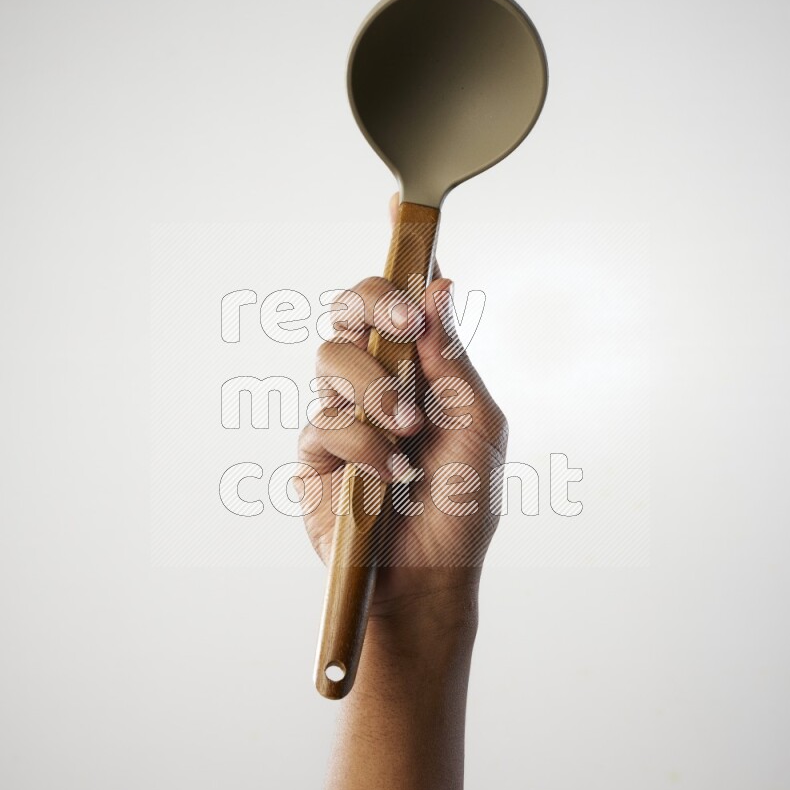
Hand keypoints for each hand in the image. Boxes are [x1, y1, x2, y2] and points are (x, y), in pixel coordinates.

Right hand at [297, 195, 507, 636]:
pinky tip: (389, 476)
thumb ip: (454, 360)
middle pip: (349, 308)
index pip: (401, 302)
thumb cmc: (463, 507)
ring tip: (406, 431)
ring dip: (375, 390)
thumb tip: (444, 286)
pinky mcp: (312, 455)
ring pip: (330, 357)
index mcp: (420, 369)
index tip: (402, 209)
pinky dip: (361, 445)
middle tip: (404, 323)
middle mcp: (375, 382)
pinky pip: (323, 421)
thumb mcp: (478, 427)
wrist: (430, 580)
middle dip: (374, 302)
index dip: (400, 259)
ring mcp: (340, 415)